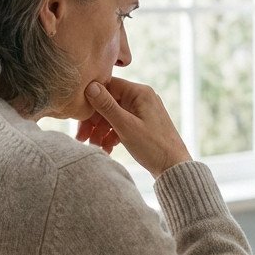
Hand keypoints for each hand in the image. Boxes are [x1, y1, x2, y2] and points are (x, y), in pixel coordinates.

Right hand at [76, 77, 191, 177]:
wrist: (174, 168)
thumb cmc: (154, 147)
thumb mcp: (126, 126)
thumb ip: (107, 106)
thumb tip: (90, 86)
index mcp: (140, 93)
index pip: (108, 86)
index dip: (92, 101)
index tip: (80, 117)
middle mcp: (142, 98)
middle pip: (109, 102)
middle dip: (94, 121)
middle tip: (81, 137)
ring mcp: (143, 112)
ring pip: (113, 116)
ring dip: (101, 131)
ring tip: (94, 147)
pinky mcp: (142, 125)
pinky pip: (121, 125)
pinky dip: (112, 136)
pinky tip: (107, 149)